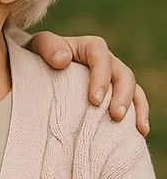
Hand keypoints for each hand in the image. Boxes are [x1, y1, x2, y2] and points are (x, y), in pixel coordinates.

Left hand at [29, 30, 148, 135]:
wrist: (41, 67)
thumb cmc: (40, 57)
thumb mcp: (38, 46)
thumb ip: (48, 47)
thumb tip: (63, 59)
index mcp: (90, 48)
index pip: (101, 57)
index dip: (101, 77)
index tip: (95, 100)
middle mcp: (107, 61)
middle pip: (123, 74)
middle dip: (123, 95)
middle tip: (116, 116)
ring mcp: (114, 78)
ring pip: (134, 89)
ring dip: (136, 108)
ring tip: (135, 129)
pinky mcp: (116, 94)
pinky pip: (135, 102)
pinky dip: (140, 115)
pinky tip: (141, 132)